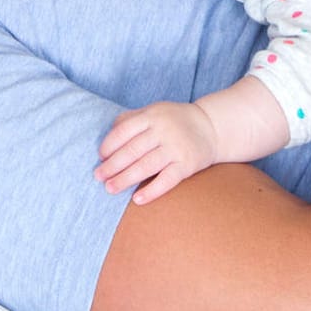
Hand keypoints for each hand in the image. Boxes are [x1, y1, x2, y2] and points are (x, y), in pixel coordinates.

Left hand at [96, 101, 219, 204]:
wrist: (212, 127)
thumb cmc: (175, 121)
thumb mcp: (154, 111)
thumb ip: (131, 119)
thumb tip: (108, 136)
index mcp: (152, 115)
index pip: (124, 130)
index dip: (109, 145)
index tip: (101, 157)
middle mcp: (164, 130)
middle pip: (132, 150)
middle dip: (112, 165)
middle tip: (98, 177)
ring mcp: (176, 148)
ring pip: (146, 166)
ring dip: (125, 179)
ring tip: (110, 189)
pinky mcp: (187, 165)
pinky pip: (167, 180)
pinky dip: (152, 191)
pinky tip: (137, 199)